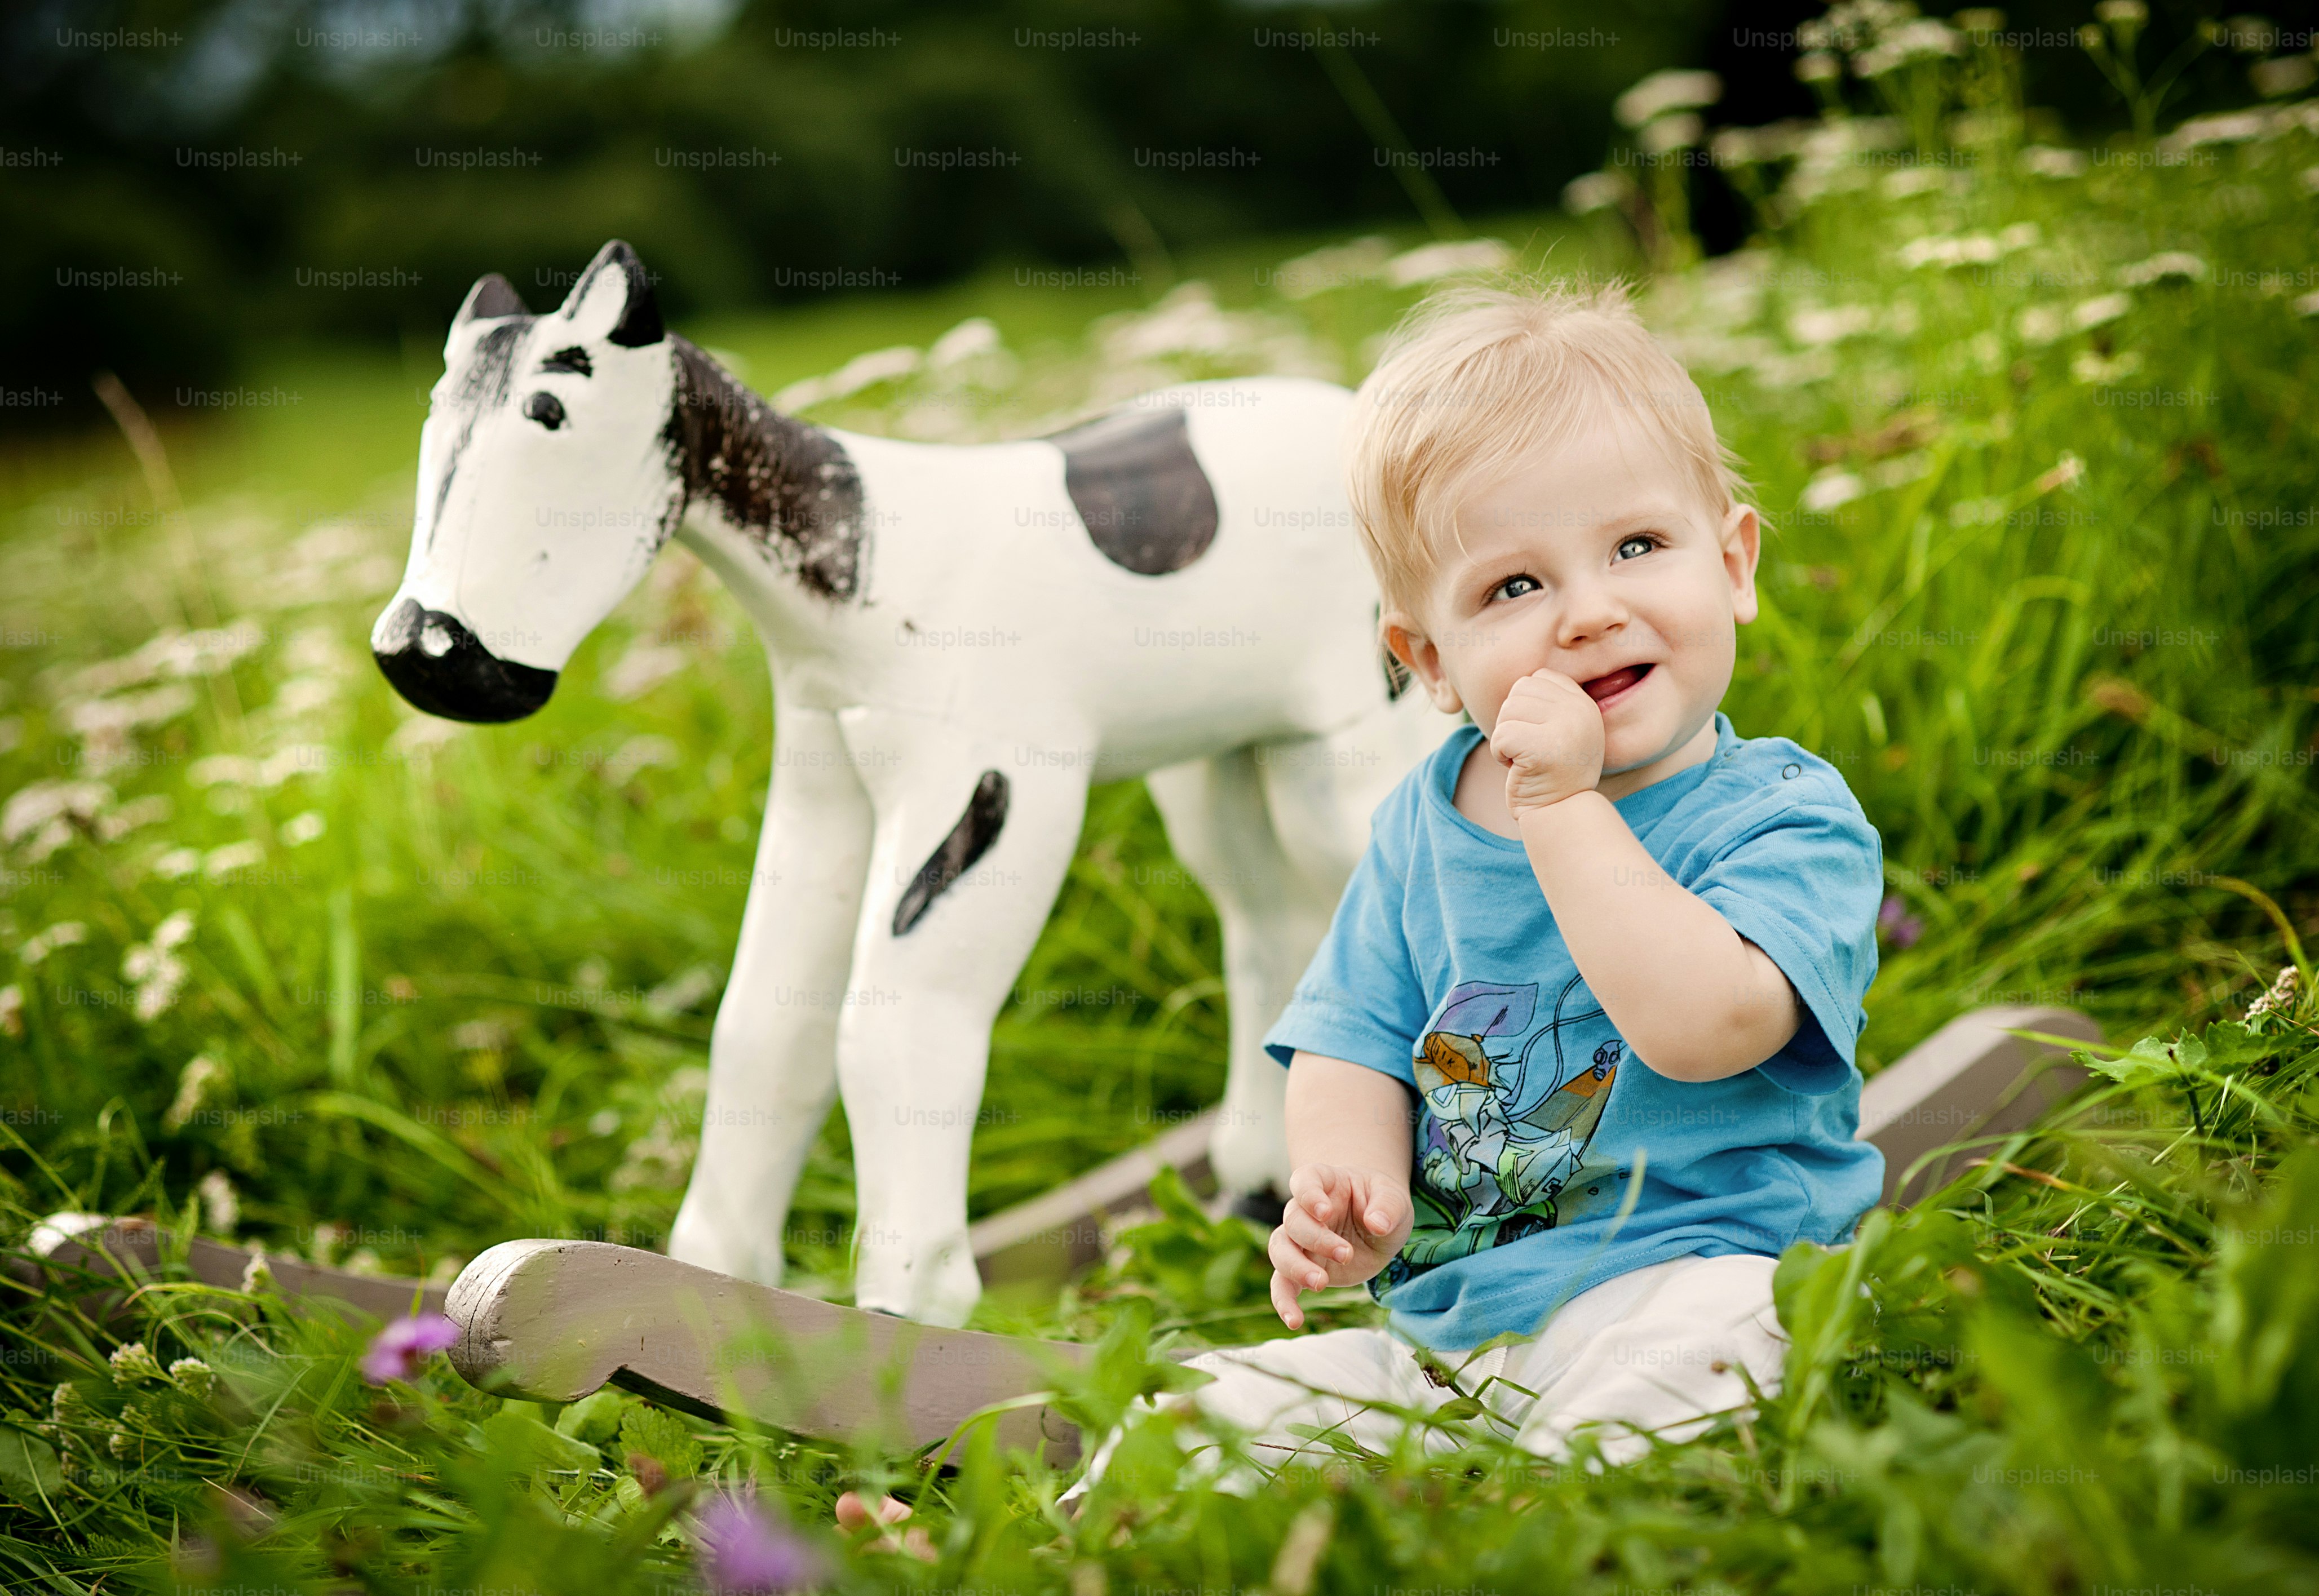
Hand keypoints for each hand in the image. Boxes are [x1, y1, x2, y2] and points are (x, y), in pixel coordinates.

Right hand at [1268, 1164, 1412, 1329]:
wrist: (1378, 1224)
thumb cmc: (1382, 1203)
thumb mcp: (1394, 1199)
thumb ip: (1387, 1207)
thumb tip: (1378, 1224)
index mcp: (1325, 1182)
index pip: (1305, 1181)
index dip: (1308, 1194)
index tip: (1324, 1211)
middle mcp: (1304, 1210)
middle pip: (1293, 1221)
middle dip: (1316, 1239)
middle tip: (1346, 1254)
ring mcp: (1300, 1240)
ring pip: (1280, 1250)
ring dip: (1295, 1268)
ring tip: (1321, 1284)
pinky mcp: (1302, 1268)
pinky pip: (1282, 1284)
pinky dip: (1284, 1302)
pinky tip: (1295, 1321)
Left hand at [1488, 668, 1603, 816]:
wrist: (1560, 815)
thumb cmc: (1551, 773)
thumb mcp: (1560, 730)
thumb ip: (1548, 703)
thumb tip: (1519, 683)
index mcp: (1584, 703)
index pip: (1537, 679)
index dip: (1525, 708)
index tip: (1538, 736)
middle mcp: (1580, 710)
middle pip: (1519, 691)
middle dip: (1513, 722)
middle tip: (1530, 751)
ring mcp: (1566, 727)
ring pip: (1508, 710)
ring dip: (1506, 739)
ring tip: (1527, 760)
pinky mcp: (1543, 748)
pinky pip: (1501, 735)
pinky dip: (1500, 755)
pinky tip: (1519, 769)